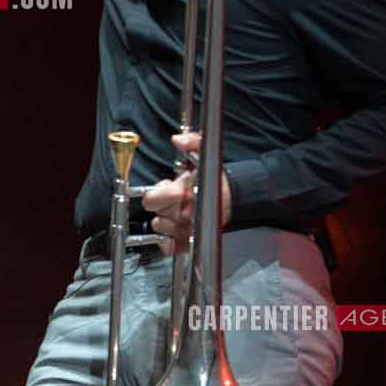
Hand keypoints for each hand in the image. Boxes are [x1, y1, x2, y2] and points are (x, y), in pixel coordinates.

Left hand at [138, 130, 230, 253]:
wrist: (235, 197)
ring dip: (165, 219)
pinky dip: (169, 241)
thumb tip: (178, 139)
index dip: (156, 193)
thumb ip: (192, 142)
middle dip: (162, 203)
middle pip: (154, 212)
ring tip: (177, 210)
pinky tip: (174, 230)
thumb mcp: (205, 154)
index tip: (167, 187)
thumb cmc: (216, 178)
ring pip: (160, 227)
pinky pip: (170, 247)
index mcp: (184, 193)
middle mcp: (185, 213)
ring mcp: (188, 229)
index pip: (151, 200)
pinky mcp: (192, 241)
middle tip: (174, 198)